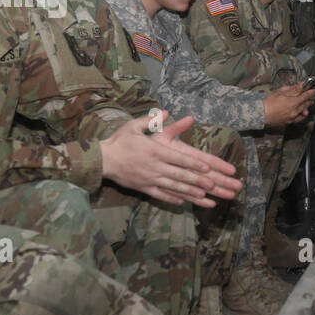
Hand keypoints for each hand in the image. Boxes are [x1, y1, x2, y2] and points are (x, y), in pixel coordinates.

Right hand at [100, 114, 242, 207]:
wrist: (101, 160)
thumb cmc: (119, 141)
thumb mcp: (133, 126)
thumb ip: (151, 120)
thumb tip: (167, 111)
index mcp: (154, 151)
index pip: (178, 158)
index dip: (194, 164)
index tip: (208, 168)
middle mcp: (154, 167)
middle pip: (179, 175)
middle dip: (197, 180)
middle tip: (213, 185)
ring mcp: (149, 179)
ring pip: (173, 187)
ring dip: (189, 192)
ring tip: (203, 196)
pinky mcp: (143, 188)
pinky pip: (159, 195)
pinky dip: (172, 199)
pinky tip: (182, 202)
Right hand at [264, 84, 314, 126]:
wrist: (261, 114)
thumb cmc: (268, 102)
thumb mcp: (280, 92)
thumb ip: (293, 89)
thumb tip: (301, 85)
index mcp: (293, 102)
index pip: (306, 96)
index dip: (312, 92)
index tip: (314, 90)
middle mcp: (295, 111)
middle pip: (307, 103)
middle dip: (310, 98)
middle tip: (311, 95)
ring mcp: (293, 117)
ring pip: (304, 111)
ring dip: (307, 106)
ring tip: (307, 102)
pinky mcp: (290, 122)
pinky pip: (300, 118)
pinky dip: (302, 114)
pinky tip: (302, 111)